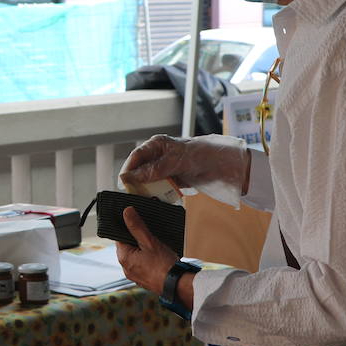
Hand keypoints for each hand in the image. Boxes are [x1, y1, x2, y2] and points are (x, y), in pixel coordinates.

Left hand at [115, 206, 178, 296]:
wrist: (177, 286)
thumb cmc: (163, 265)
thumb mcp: (149, 241)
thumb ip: (136, 226)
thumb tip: (126, 212)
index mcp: (124, 258)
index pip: (120, 238)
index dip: (127, 228)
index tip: (136, 222)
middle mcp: (126, 268)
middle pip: (128, 247)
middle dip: (137, 239)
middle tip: (149, 233)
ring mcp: (135, 276)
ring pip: (136, 256)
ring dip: (144, 249)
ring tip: (155, 244)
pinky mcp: (145, 280)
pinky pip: (143, 265)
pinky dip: (148, 259)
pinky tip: (159, 256)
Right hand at [119, 134, 249, 205]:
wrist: (223, 164)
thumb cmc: (200, 155)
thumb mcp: (174, 161)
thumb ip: (153, 169)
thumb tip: (130, 177)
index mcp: (157, 145)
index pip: (136, 157)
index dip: (128, 170)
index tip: (123, 183)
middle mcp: (159, 156)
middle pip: (140, 170)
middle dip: (135, 182)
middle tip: (131, 194)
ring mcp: (166, 168)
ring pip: (149, 181)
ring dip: (147, 190)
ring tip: (143, 200)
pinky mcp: (174, 179)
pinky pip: (161, 188)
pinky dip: (159, 194)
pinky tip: (156, 201)